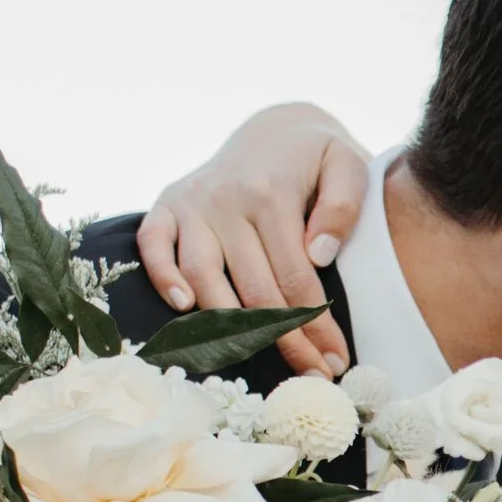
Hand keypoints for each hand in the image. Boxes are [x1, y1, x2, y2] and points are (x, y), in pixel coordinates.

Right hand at [135, 102, 368, 378]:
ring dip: (225, 326)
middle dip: (283, 339)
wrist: (275, 128)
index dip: (315, 325)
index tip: (334, 361)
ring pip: (202, 274)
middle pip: (252, 288)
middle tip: (310, 373)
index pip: (295, 276)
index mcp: (271, 192)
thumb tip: (319, 255)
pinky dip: (161, 274)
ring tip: (256, 358)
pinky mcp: (168, 203)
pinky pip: (153, 243)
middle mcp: (226, 198)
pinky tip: (182, 306)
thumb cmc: (317, 158)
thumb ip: (343, 206)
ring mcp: (193, 202)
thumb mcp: (348, 164)